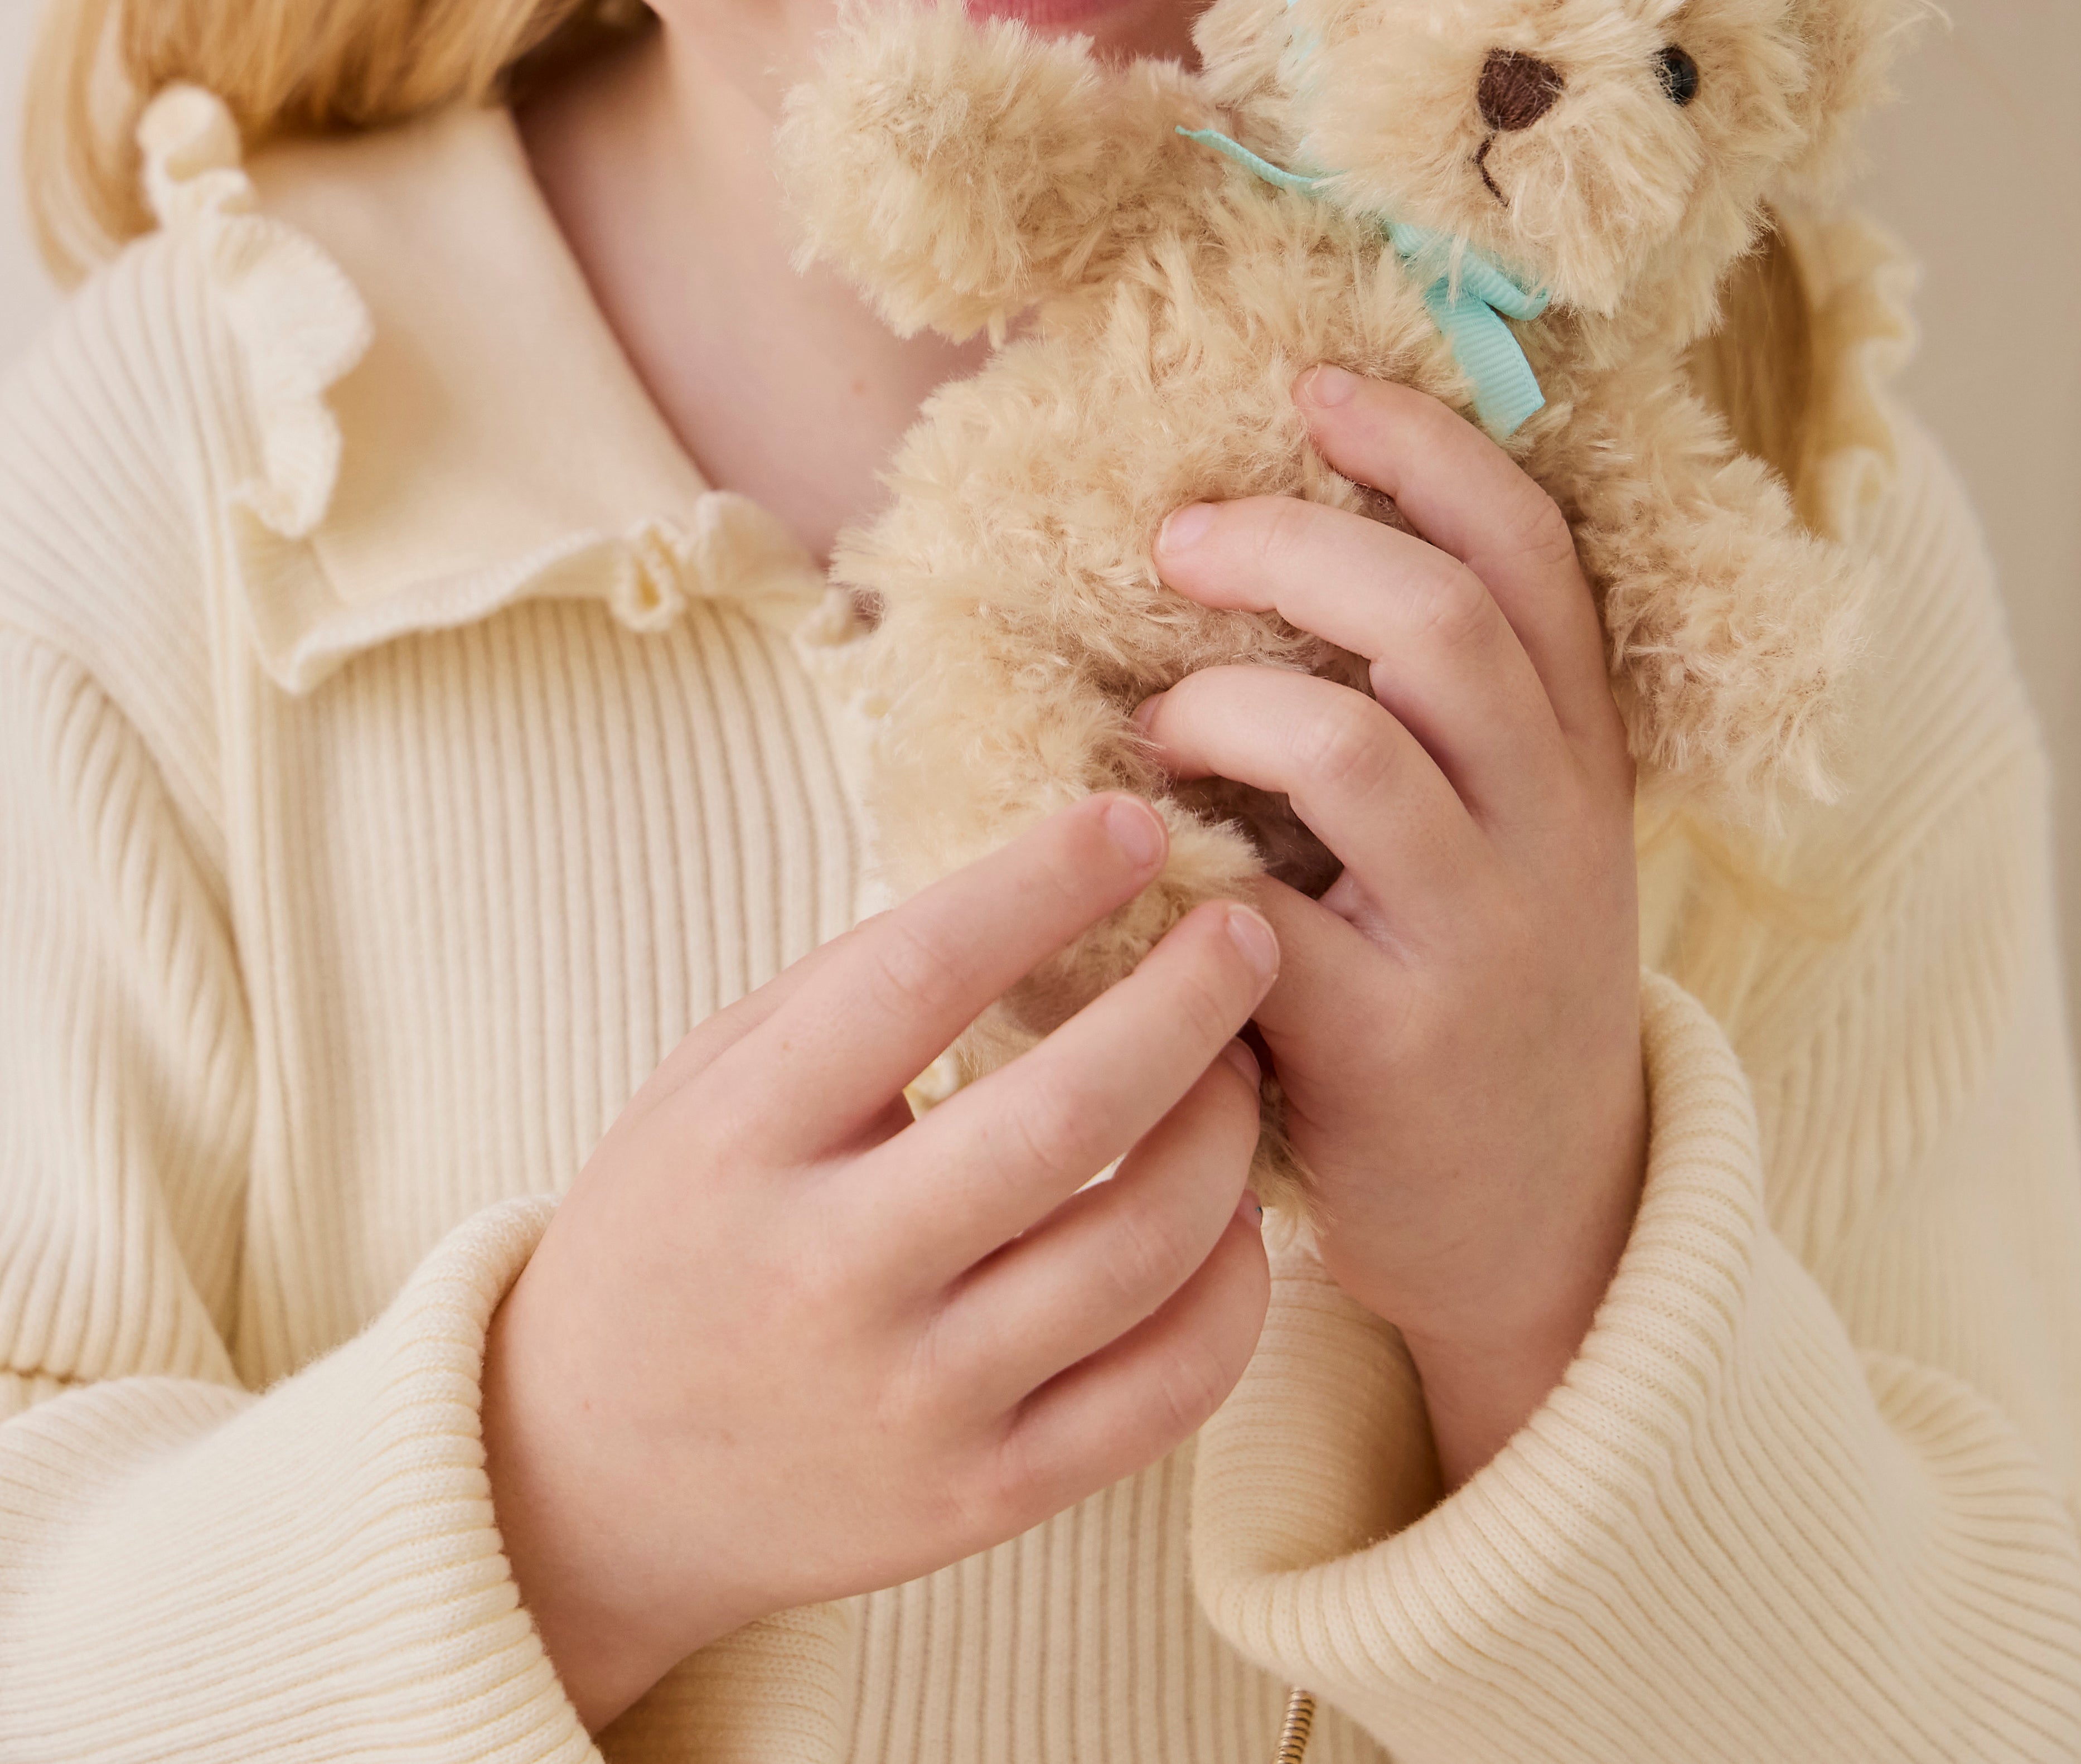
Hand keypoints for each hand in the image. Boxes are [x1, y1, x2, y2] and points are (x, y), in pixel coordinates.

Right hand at [482, 798, 1275, 1730]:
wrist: (594, 1486)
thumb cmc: (676, 1231)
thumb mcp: (708, 1080)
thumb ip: (854, 989)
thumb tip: (1038, 885)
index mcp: (745, 1143)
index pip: (917, 980)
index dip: (1040, 885)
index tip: (1132, 820)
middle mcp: (830, 1276)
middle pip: (1065, 1118)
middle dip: (1186, 1003)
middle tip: (1245, 931)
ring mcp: (915, 1401)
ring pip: (1139, 1251)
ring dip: (1224, 1138)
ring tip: (1242, 1069)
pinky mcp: (983, 1500)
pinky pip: (1165, 1392)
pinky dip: (1234, 1290)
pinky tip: (1234, 1221)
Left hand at [1141, 367, 1646, 1486]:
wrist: (1545, 1223)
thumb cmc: (1481, 982)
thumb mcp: (1515, 831)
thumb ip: (1446, 711)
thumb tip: (1289, 530)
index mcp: (1577, 755)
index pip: (1531, 553)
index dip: (1426, 451)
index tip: (1317, 385)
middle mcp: (1551, 829)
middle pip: (1443, 621)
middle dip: (1299, 546)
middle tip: (1184, 536)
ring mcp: (1483, 938)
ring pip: (1357, 749)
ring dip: (1230, 701)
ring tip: (1162, 717)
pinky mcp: (1395, 1047)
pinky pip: (1267, 920)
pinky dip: (1183, 864)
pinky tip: (1137, 856)